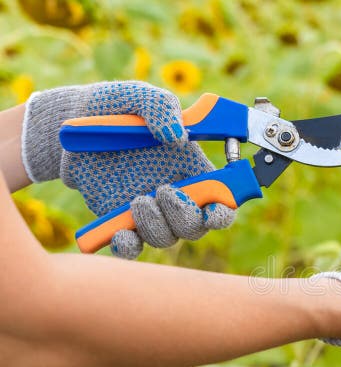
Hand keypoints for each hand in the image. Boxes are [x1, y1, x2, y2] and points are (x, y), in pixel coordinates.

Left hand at [22, 81, 234, 258]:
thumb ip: (160, 106)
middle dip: (186, 217)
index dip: (224, 212)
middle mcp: (175, 194)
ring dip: (157, 226)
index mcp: (192, 168)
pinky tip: (121, 234)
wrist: (68, 125)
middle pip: (196, 226)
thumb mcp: (137, 96)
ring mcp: (148, 210)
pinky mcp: (119, 221)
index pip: (221, 200)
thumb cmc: (113, 107)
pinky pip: (131, 247)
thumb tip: (177, 136)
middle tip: (165, 192)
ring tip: (137, 201)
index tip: (214, 210)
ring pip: (166, 238)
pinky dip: (129, 246)